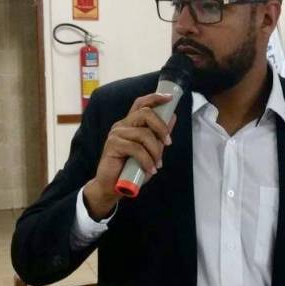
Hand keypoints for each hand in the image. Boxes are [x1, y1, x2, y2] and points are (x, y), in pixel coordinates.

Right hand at [84, 92, 176, 217]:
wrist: (112, 187)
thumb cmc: (131, 169)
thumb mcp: (150, 151)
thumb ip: (159, 136)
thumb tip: (172, 117)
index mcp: (130, 123)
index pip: (141, 104)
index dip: (155, 98)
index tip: (169, 98)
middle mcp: (122, 125)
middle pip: (145, 113)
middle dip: (161, 127)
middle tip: (168, 143)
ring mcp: (116, 134)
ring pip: (144, 134)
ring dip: (155, 151)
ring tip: (156, 165)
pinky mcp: (113, 145)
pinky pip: (136, 149)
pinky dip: (147, 161)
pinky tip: (150, 170)